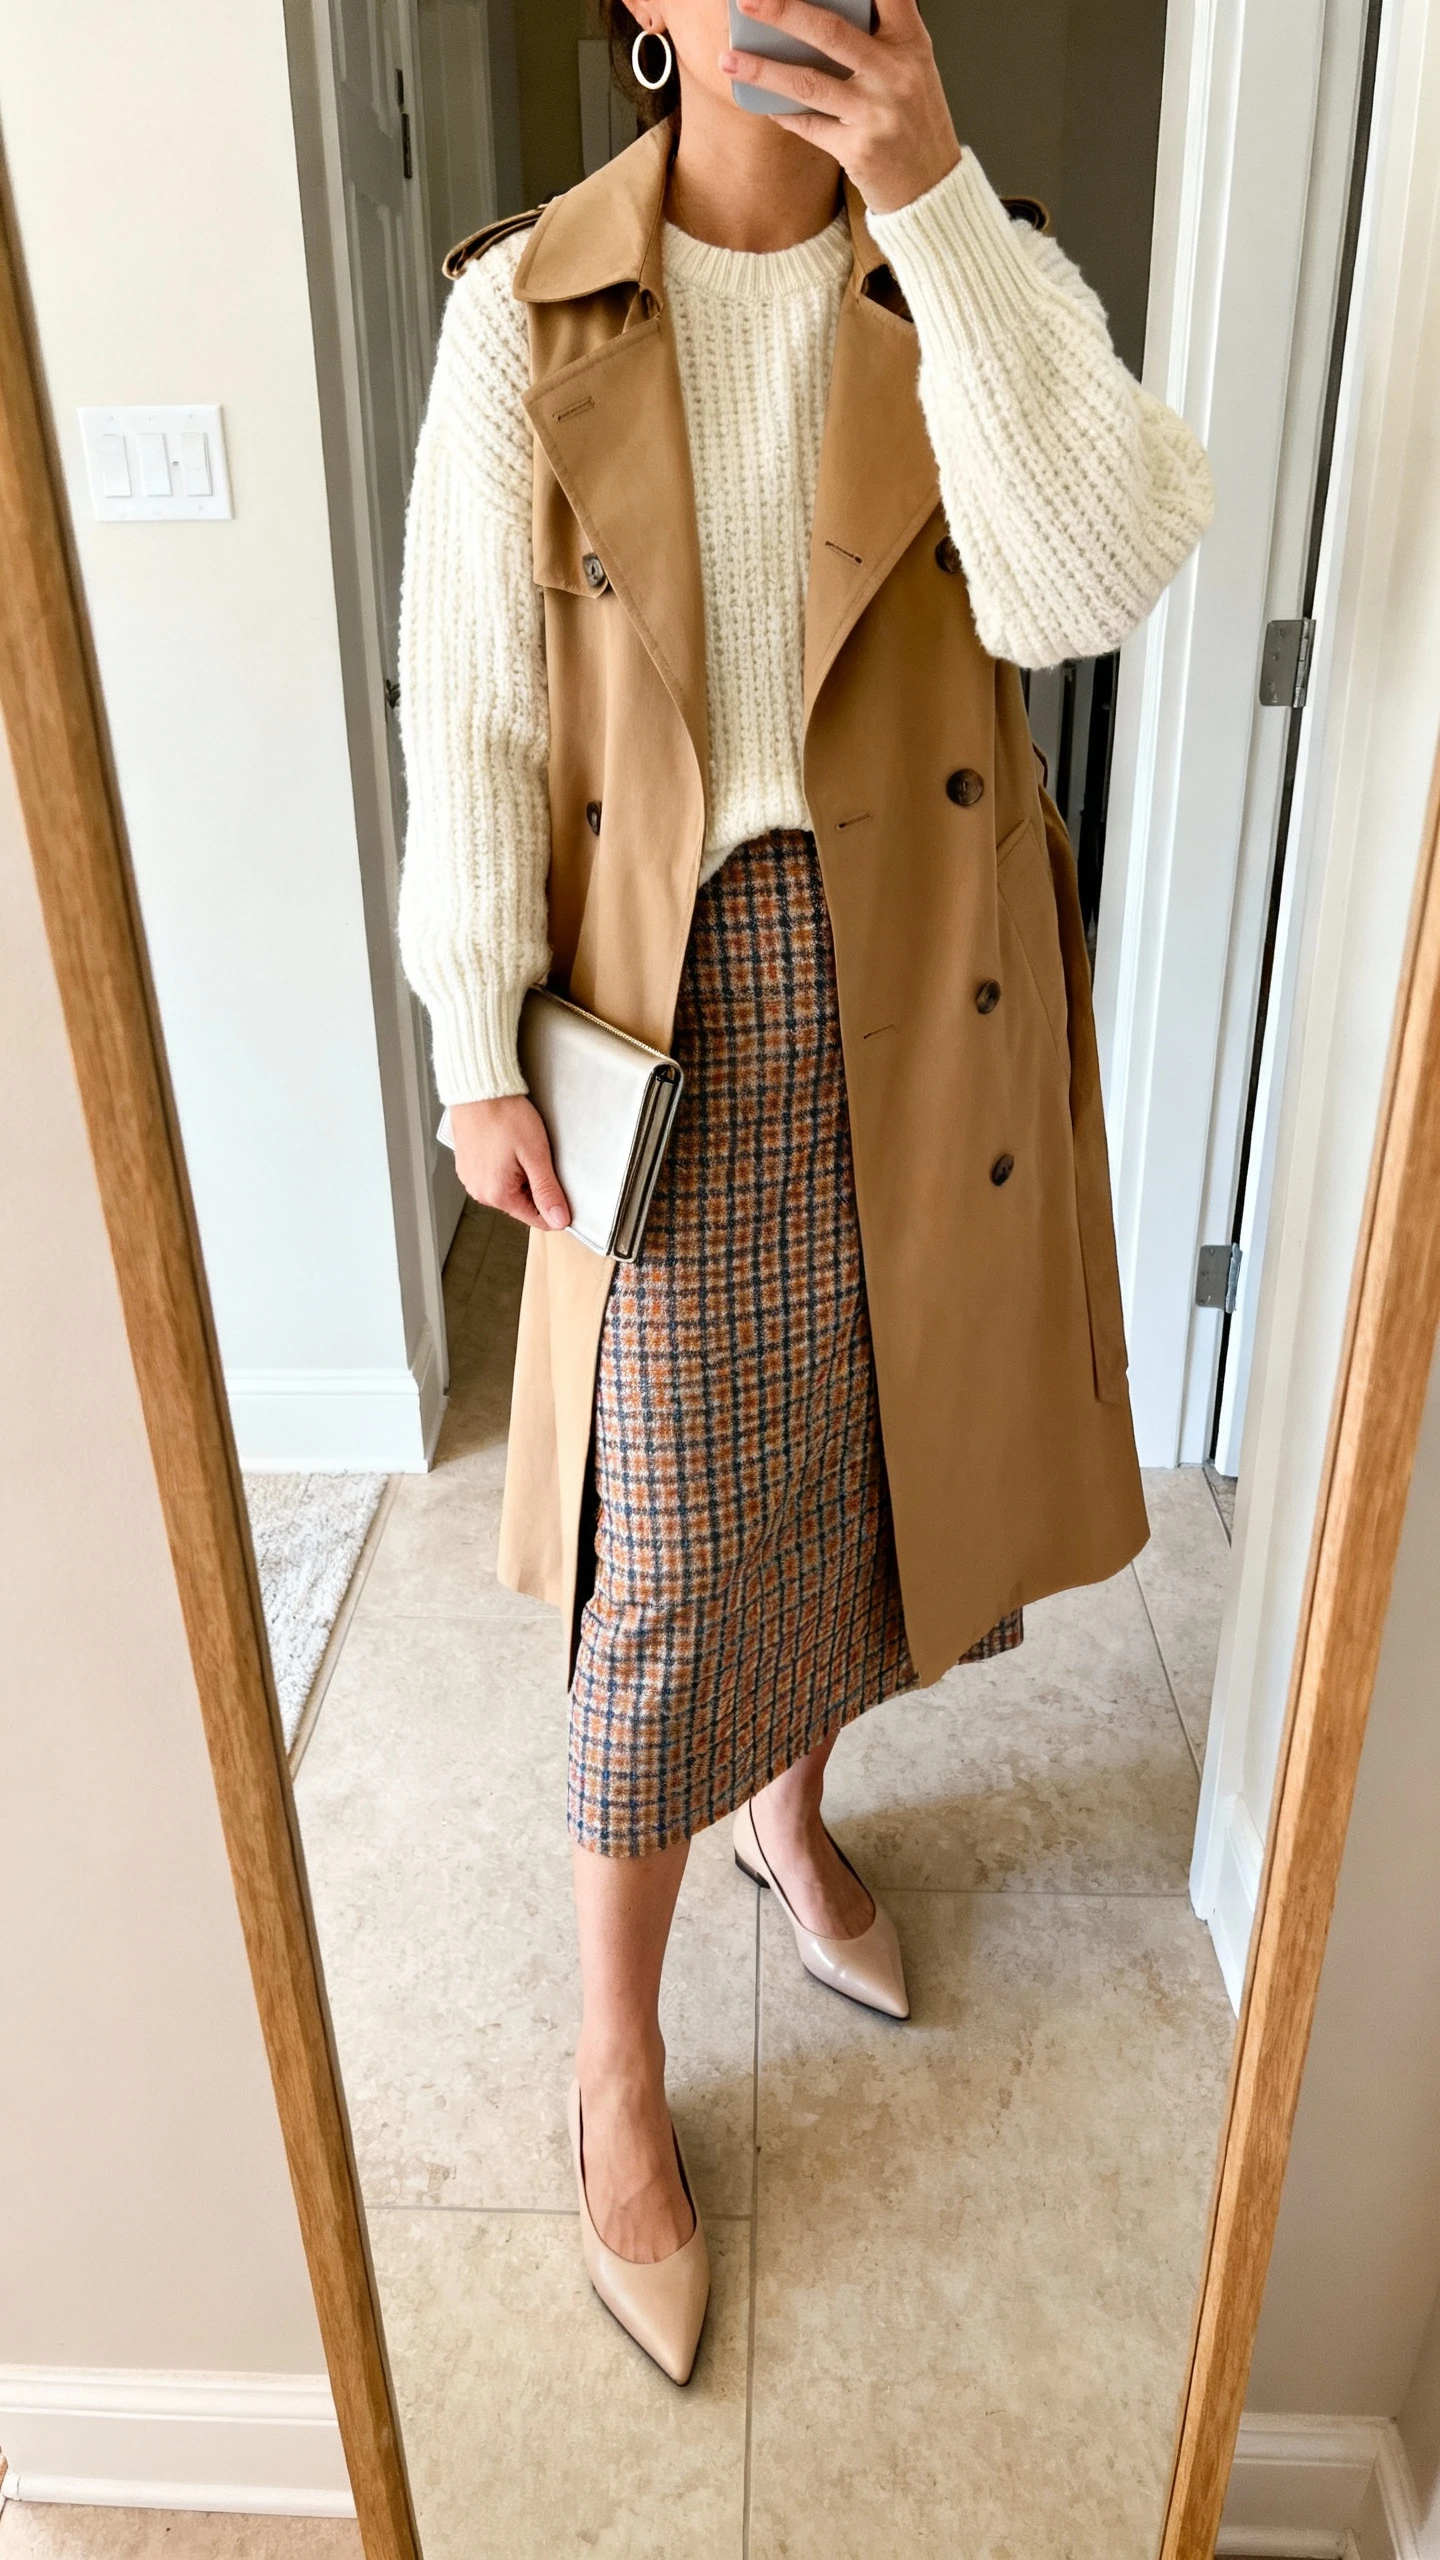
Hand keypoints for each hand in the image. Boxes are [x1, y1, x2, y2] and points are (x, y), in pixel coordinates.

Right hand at [449, 1095, 570, 1231]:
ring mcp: (471, 1179)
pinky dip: (506, 1166)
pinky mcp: (468, 1167)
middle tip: (539, 1157)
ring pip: (508, 1189)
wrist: (478, 1089)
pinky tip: (508, 1146)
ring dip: (521, 1175)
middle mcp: (480, 1192)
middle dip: (536, 1186)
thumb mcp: (535, 1154)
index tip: (563, 1188)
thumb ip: (547, 1190)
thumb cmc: (504, 1115)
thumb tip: (559, 1220)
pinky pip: (494, 1176)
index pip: (536, 1219)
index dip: (556, 1207)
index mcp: (497, 1194)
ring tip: (521, 1148)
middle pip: (522, 1204)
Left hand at [720, 0, 960, 214]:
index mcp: (912, 44)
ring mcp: (876, 114)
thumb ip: (878, 38)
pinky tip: (760, 102)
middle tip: (746, 1)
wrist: (932, 188)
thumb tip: (812, 17)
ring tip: (728, 60)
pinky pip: (807, 125)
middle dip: (783, 12)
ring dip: (762, 70)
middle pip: (830, 32)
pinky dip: (780, 112)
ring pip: (808, 83)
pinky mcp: (858, 150)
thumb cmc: (914, 121)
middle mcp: (895, 75)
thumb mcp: (910, 70)